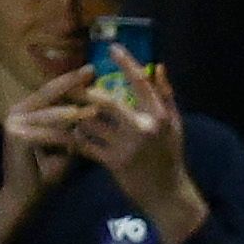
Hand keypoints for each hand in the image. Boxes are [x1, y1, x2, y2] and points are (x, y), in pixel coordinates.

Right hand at [0, 72, 89, 243]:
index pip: (53, 90)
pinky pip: (47, 134)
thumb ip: (75, 122)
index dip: (72, 80)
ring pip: (50, 115)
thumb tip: (96, 103)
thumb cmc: (49, 169)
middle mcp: (17, 110)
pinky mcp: (15, 137)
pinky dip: (64, 138)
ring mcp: (13, 122)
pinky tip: (78, 141)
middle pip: (49, 93)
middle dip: (72, 83)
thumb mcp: (66, 140)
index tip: (93, 69)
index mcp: (28, 108)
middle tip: (91, 72)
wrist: (27, 195)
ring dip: (73, 114)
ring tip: (94, 111)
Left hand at [61, 60, 208, 243]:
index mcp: (159, 115)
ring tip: (69, 112)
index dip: (126, 63)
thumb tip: (158, 67)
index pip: (141, 82)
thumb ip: (166, 96)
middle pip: (106, 101)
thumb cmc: (170, 157)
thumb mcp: (174, 125)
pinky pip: (86, 143)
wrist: (166, 194)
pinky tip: (73, 135)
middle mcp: (143, 128)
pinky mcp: (113, 162)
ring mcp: (126, 145)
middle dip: (85, 92)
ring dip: (78, 116)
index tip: (112, 48)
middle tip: (70, 84)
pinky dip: (77, 137)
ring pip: (91, 122)